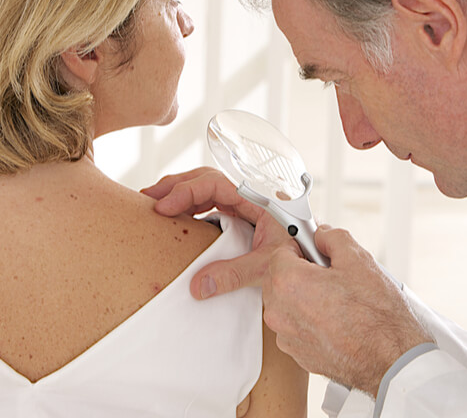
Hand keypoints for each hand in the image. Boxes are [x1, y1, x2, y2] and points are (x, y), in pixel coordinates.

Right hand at [142, 167, 298, 298]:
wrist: (318, 263)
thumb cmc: (302, 255)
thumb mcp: (269, 264)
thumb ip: (236, 273)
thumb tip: (198, 286)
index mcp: (255, 198)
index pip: (213, 184)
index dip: (186, 192)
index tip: (164, 207)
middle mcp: (247, 198)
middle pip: (204, 180)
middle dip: (175, 186)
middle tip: (148, 199)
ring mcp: (242, 208)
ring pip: (205, 191)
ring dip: (179, 194)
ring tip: (153, 204)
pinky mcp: (239, 220)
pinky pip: (209, 206)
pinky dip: (189, 208)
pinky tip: (175, 219)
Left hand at [262, 224, 433, 395]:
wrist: (391, 358)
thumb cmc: (377, 315)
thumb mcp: (358, 259)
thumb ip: (332, 237)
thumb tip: (322, 234)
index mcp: (288, 283)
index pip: (280, 252)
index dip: (300, 248)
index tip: (314, 250)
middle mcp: (280, 312)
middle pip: (278, 279)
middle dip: (299, 271)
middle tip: (328, 274)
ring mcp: (287, 336)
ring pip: (286, 304)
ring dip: (303, 297)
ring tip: (336, 299)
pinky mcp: (297, 354)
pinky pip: (295, 327)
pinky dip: (309, 320)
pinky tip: (335, 319)